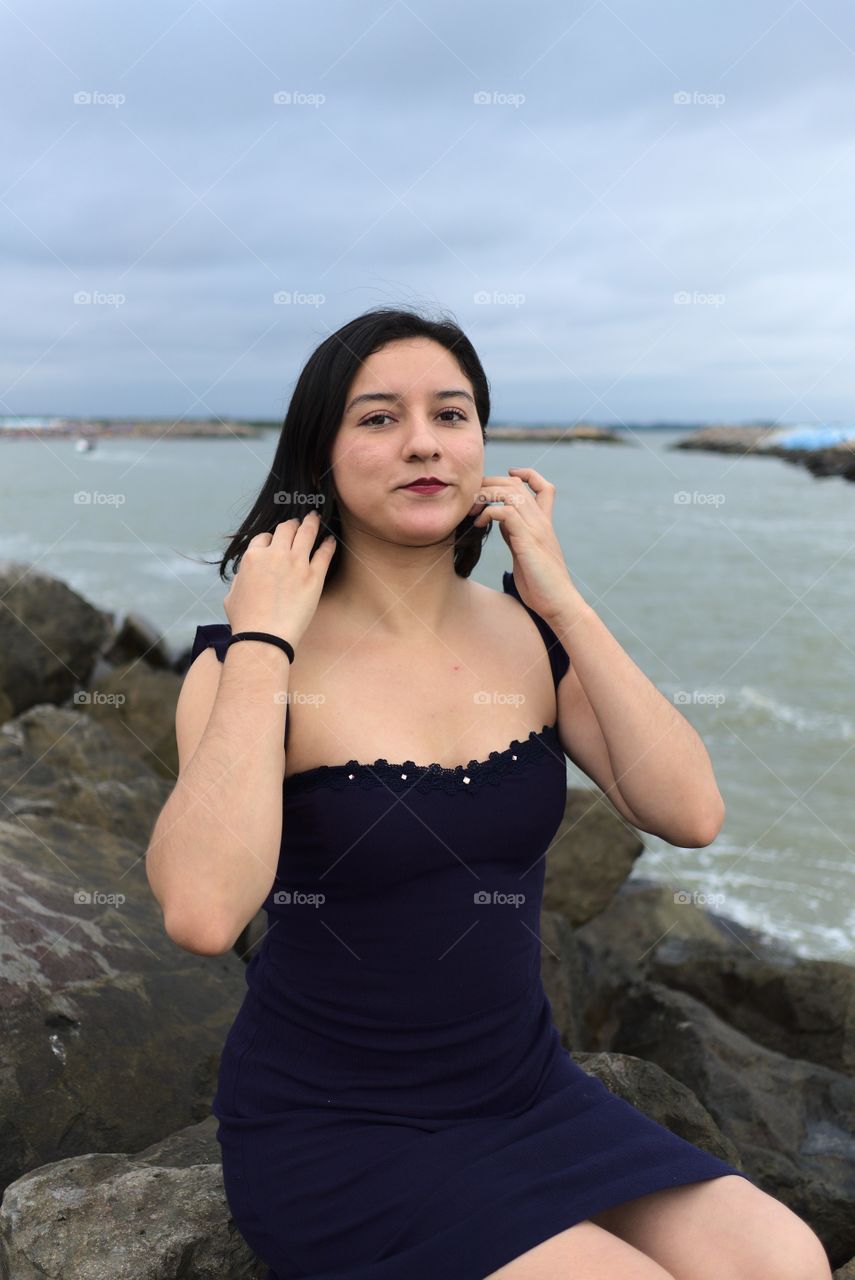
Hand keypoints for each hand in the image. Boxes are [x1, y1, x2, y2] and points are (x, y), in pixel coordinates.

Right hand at [223, 511, 336, 646]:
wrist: (265, 637)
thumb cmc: (246, 621)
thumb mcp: (232, 595)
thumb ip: (240, 578)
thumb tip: (245, 575)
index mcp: (253, 557)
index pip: (264, 538)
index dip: (270, 539)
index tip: (275, 542)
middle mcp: (275, 555)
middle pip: (286, 529)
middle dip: (292, 524)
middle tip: (298, 523)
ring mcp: (296, 564)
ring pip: (306, 533)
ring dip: (311, 523)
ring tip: (315, 518)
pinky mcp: (314, 577)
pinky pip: (324, 553)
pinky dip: (328, 544)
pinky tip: (330, 540)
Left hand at [468, 467, 579, 622]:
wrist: (558, 603)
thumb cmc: (541, 584)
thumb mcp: (524, 553)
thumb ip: (515, 534)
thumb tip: (499, 522)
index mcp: (544, 523)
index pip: (544, 487)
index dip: (526, 475)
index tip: (507, 477)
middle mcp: (542, 521)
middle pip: (517, 484)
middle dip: (490, 483)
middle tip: (472, 497)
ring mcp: (536, 529)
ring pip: (510, 493)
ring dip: (486, 495)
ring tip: (472, 508)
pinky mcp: (528, 540)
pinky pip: (506, 512)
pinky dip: (489, 512)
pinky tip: (479, 523)